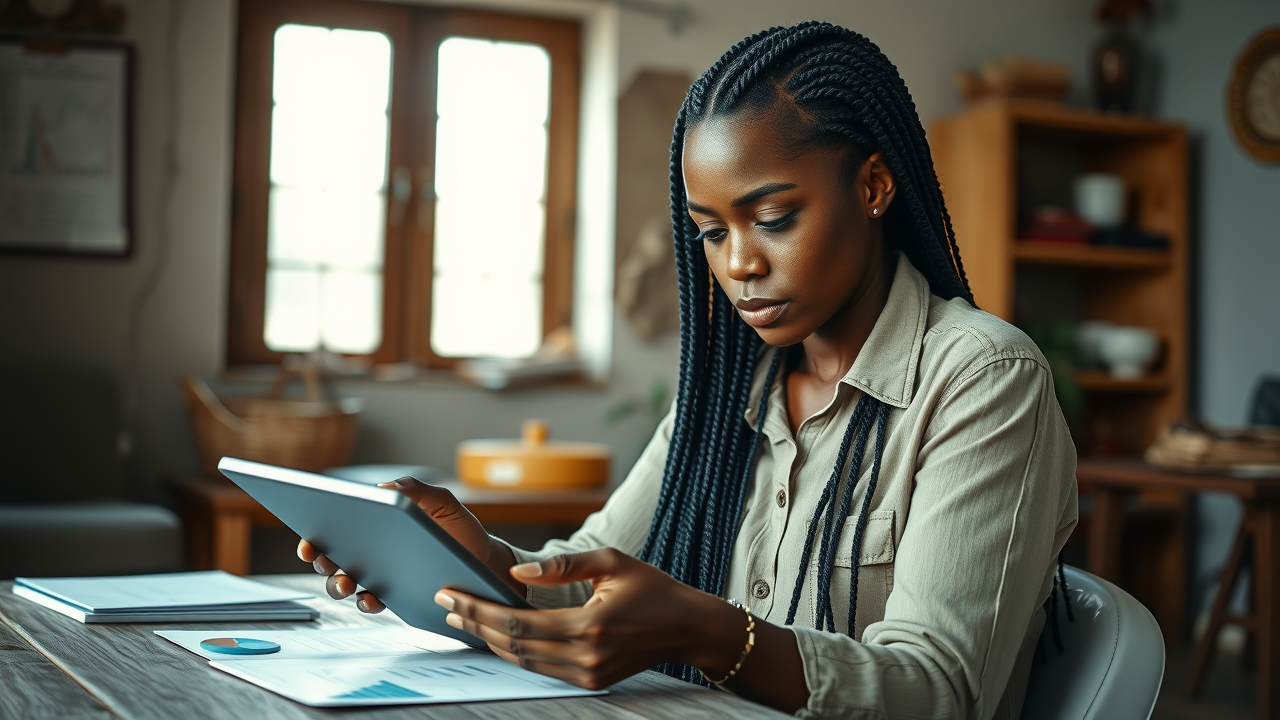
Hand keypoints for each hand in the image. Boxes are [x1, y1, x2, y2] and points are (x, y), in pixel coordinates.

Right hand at [296, 476, 519, 611]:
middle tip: (322, 557)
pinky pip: (370, 603)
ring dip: (336, 584)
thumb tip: (382, 490)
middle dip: (319, 558)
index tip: (308, 537)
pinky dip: (365, 602)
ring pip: (343, 583)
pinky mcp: (393, 598)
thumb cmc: (461, 531)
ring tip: (347, 582)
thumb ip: (416, 491)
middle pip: (330, 556)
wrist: (486, 564)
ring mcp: (379, 576)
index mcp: (376, 524)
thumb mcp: (443, 504)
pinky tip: (371, 597)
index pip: (336, 525)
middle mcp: (371, 551)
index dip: (314, 532)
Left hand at [433, 548, 745, 689]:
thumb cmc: (654, 589)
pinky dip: (515, 653)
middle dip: (475, 624)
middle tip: (445, 605)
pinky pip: (542, 669)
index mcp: (589, 624)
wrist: (689, 628)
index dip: (479, 609)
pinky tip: (496, 636)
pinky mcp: (592, 681)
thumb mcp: (612, 561)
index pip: (517, 621)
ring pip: (524, 661)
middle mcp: (586, 655)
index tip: (450, 594)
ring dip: (489, 641)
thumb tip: (518, 570)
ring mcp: (588, 673)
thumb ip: (563, 566)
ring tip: (461, 620)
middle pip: (513, 644)